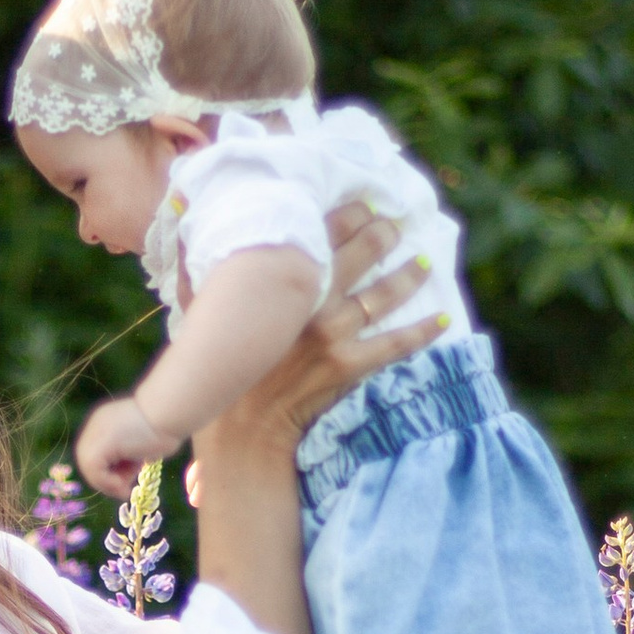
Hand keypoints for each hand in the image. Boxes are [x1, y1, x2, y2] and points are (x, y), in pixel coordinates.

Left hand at [76, 394, 178, 496]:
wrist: (170, 413)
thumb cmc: (166, 427)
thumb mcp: (140, 444)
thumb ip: (127, 456)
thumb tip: (121, 480)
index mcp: (105, 423)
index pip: (96, 455)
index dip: (108, 473)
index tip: (126, 483)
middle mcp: (96, 426)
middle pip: (88, 463)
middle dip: (106, 480)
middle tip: (125, 490)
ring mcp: (95, 434)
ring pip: (89, 469)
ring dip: (109, 483)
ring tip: (129, 483)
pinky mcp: (100, 445)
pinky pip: (94, 472)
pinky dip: (108, 484)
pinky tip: (124, 486)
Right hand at [216, 202, 441, 452]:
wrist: (240, 430)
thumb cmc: (216, 370)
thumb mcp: (200, 313)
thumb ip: (199, 272)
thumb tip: (189, 229)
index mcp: (280, 283)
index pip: (323, 231)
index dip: (350, 213)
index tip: (364, 203)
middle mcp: (311, 301)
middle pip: (360, 253)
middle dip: (383, 233)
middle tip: (396, 224)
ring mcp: (333, 334)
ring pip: (383, 294)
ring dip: (407, 275)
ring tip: (422, 261)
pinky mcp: (348, 366)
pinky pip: (395, 344)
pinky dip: (422, 331)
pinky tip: (445, 318)